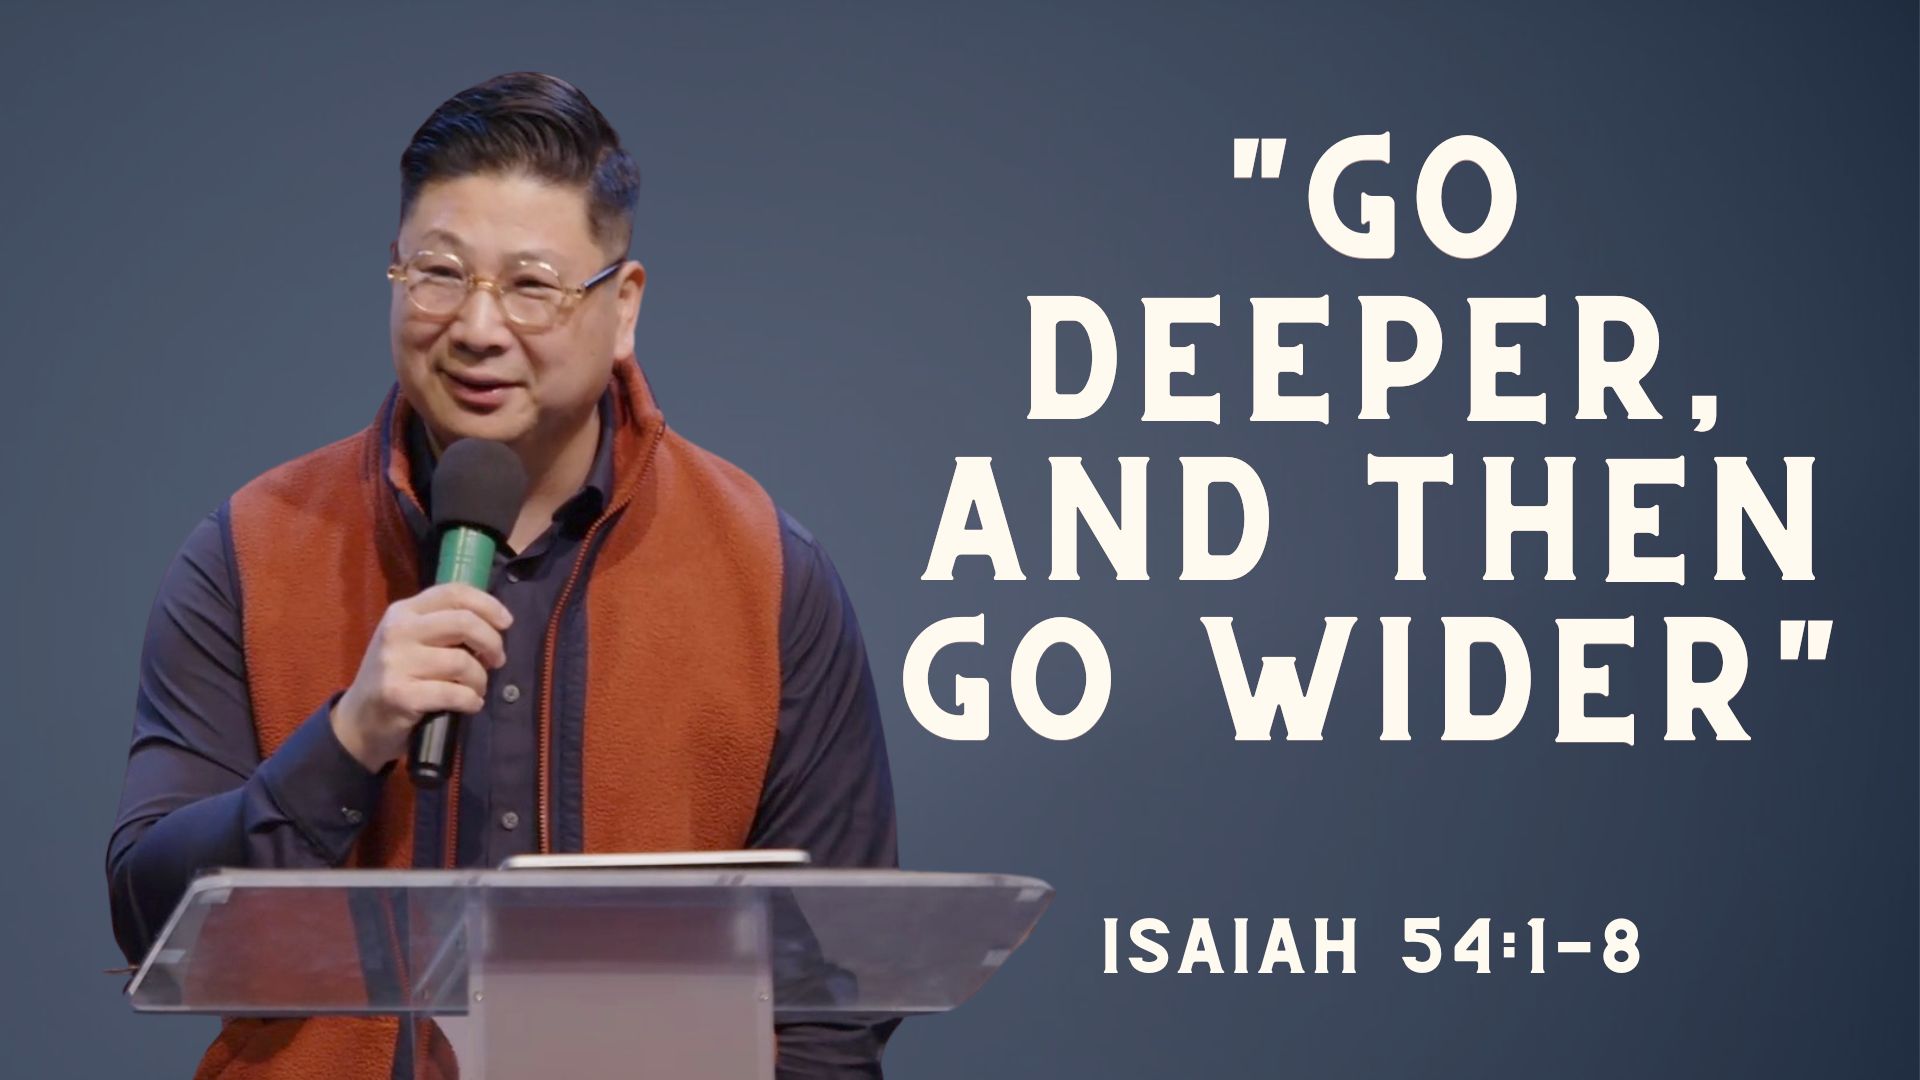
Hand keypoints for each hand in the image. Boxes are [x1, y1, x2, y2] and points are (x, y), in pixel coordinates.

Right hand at [330, 582, 511, 770]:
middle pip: (464, 622)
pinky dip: (471, 701)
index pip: (453, 592)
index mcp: (403, 611)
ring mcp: (396, 663)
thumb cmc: (398, 676)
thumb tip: (493, 624)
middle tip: (497, 660)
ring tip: (476, 689)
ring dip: (480, 679)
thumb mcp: (412, 640)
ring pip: (462, 662)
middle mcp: (397, 631)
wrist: (360, 719)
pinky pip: (453, 693)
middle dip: (492, 642)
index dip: (488, 604)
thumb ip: (443, 626)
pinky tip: (470, 704)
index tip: (506, 622)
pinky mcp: (400, 694)